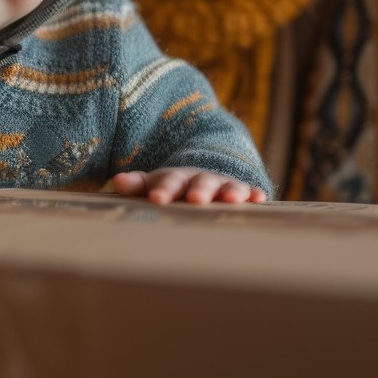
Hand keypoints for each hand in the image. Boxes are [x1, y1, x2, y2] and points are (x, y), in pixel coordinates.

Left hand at [111, 167, 266, 205]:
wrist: (198, 177)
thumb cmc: (171, 188)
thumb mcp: (153, 185)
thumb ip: (136, 185)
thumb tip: (118, 180)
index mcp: (176, 178)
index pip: (168, 182)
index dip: (163, 189)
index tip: (157, 199)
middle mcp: (200, 179)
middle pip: (199, 182)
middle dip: (198, 190)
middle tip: (195, 200)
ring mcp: (222, 184)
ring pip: (227, 186)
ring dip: (229, 191)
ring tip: (231, 199)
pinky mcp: (242, 192)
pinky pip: (250, 191)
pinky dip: (254, 194)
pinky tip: (259, 199)